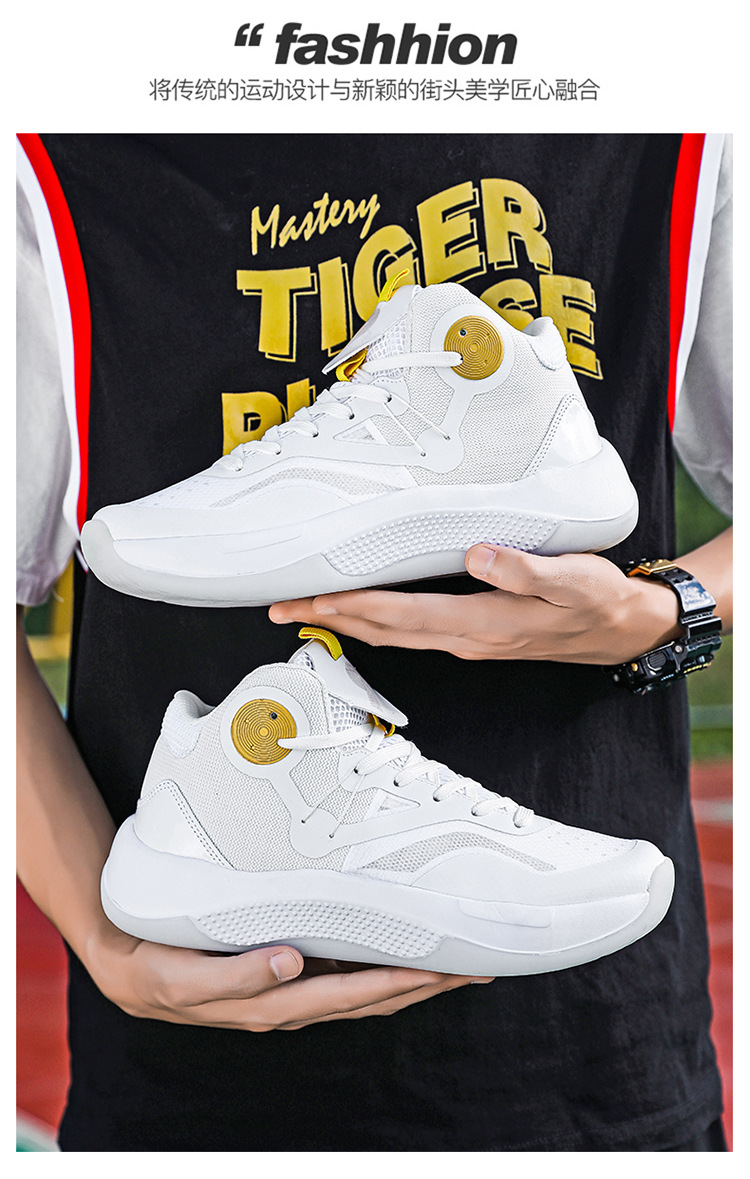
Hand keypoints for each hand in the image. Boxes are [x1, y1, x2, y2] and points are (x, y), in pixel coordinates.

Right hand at [90, 924, 489, 1031]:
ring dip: (414, 977)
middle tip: (479, 962)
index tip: (446, 967)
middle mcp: (294, 1000)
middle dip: (428, 982)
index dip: (402, 982)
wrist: (129, 966)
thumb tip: (293, 961)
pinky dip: (381, 968)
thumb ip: (239, 975)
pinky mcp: (287, 974)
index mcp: (276, 1003)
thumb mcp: (185, 979)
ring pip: (368, 989)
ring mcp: (293, 990)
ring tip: (457, 960)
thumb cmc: (158, 969)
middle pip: (376, 996)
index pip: (354, 995)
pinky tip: (400, 952)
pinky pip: (347, 976)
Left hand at [269, 546, 681, 663]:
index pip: (402, 617)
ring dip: (346, 623)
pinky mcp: (471, 633)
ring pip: (392, 635)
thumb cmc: (596, 601)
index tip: (312, 599)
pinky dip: (375, 623)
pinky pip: (410, 632)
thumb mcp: (573, 581)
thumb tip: (477, 556)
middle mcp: (465, 638)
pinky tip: (360, 613)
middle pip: (383, 631)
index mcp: (482, 624)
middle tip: (280, 606)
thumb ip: (525, 570)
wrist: (620, 630)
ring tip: (305, 609)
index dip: (354, 607)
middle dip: (330, 619)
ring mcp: (466, 640)